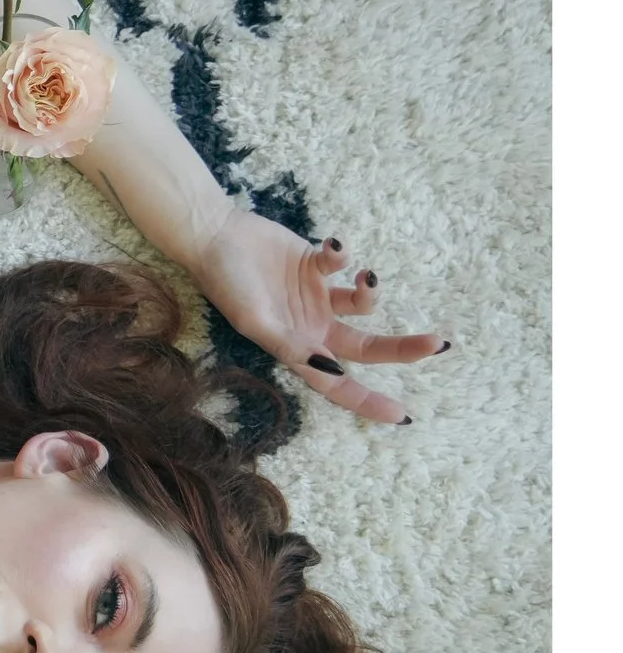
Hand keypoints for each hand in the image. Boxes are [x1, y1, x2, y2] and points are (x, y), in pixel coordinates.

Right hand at [187, 209, 447, 423]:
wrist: (215, 236)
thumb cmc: (227, 283)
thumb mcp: (255, 321)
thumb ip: (292, 345)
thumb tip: (329, 366)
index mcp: (297, 347)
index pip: (337, 383)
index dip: (367, 401)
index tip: (402, 416)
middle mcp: (311, 326)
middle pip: (367, 347)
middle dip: (401, 348)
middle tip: (436, 343)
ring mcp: (316, 296)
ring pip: (363, 303)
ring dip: (371, 291)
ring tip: (364, 275)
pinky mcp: (317, 264)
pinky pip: (343, 264)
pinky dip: (343, 255)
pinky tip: (330, 245)